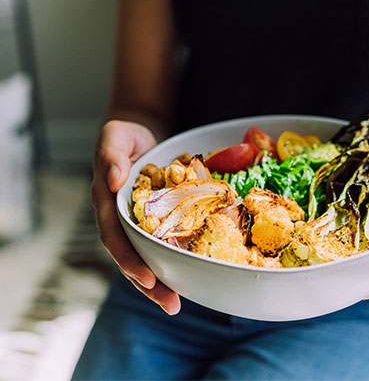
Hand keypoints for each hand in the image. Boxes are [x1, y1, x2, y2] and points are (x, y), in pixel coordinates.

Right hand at [92, 120, 180, 313]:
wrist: (139, 133)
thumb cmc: (124, 135)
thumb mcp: (115, 137)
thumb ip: (111, 155)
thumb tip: (113, 180)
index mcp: (107, 203)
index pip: (115, 238)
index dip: (129, 260)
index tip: (146, 278)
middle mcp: (120, 219)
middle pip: (131, 258)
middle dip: (148, 284)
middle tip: (171, 304)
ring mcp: (137, 222)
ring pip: (147, 257)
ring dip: (161, 281)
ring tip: (178, 303)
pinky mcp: (156, 220)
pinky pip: (164, 243)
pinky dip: (175, 259)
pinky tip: (191, 274)